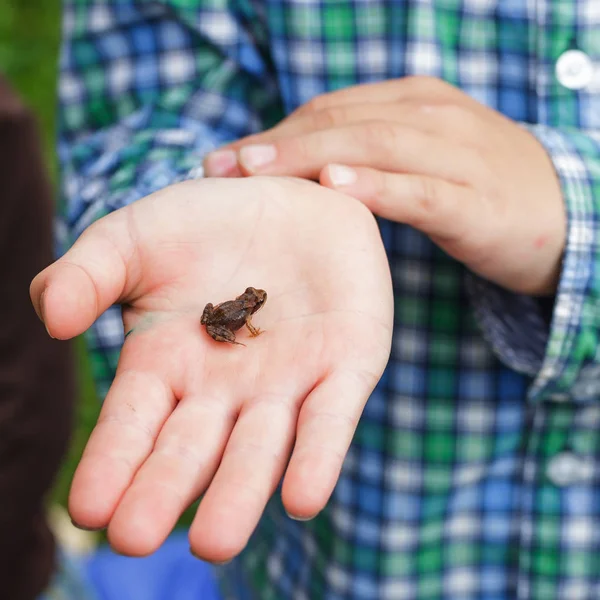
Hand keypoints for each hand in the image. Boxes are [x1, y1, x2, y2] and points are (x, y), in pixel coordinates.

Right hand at [30, 176, 392, 561]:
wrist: (288, 197)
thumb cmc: (204, 224)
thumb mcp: (133, 238)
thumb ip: (86, 274)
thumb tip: (53, 317)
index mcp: (167, 366)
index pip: (132, 426)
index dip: (111, 463)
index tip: (90, 509)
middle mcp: (224, 390)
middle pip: (191, 451)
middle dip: (164, 490)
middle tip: (135, 538)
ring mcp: (286, 384)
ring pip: (260, 448)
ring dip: (239, 492)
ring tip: (214, 541)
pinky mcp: (344, 366)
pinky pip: (330, 418)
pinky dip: (317, 455)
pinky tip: (303, 498)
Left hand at [205, 76, 565, 295]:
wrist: (562, 214)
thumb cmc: (476, 186)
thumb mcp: (419, 156)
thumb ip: (368, 153)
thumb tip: (301, 172)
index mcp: (413, 102)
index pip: (331, 110)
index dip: (275, 132)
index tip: (226, 161)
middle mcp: (432, 117)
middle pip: (342, 122)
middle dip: (277, 143)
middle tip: (222, 167)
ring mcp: (457, 155)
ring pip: (374, 146)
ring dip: (311, 156)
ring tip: (258, 171)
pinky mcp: (475, 201)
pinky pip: (419, 190)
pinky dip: (376, 186)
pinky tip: (337, 187)